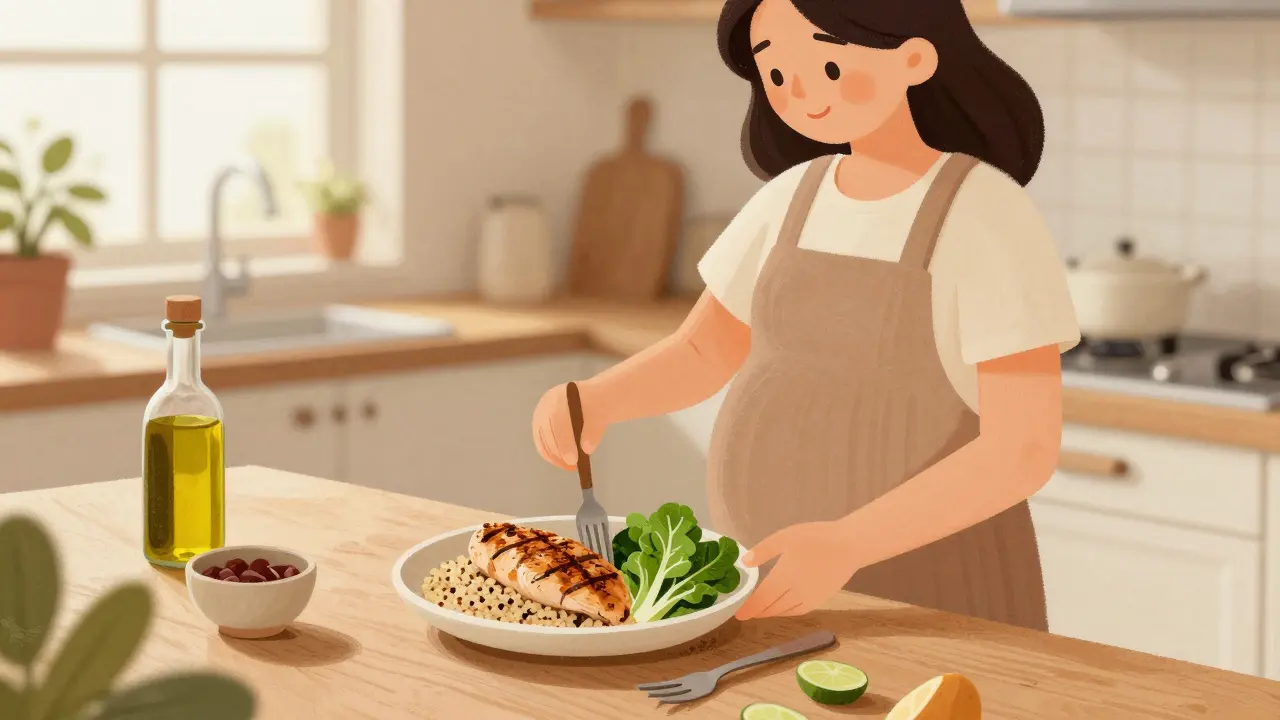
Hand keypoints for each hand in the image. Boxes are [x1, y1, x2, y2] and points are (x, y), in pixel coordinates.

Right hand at [531, 382, 608, 470]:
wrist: (592, 400)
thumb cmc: (597, 407)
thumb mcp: (600, 417)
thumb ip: (593, 432)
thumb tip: (587, 448)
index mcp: (560, 397)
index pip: (558, 422)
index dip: (565, 443)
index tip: (574, 460)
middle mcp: (546, 405)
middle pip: (547, 432)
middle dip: (560, 451)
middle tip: (573, 465)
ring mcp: (540, 416)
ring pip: (542, 441)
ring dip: (555, 457)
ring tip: (571, 466)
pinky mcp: (539, 427)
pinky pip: (542, 445)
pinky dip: (552, 456)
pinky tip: (565, 463)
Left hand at [735, 521, 860, 620]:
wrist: (849, 546)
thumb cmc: (816, 538)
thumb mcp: (785, 537)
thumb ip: (763, 551)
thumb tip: (745, 563)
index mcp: (784, 577)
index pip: (762, 598)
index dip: (749, 608)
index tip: (738, 615)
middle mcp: (795, 593)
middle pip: (772, 608)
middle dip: (757, 612)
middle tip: (745, 613)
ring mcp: (809, 598)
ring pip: (784, 612)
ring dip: (770, 613)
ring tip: (760, 612)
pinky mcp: (819, 600)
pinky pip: (798, 611)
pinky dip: (786, 613)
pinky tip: (781, 609)